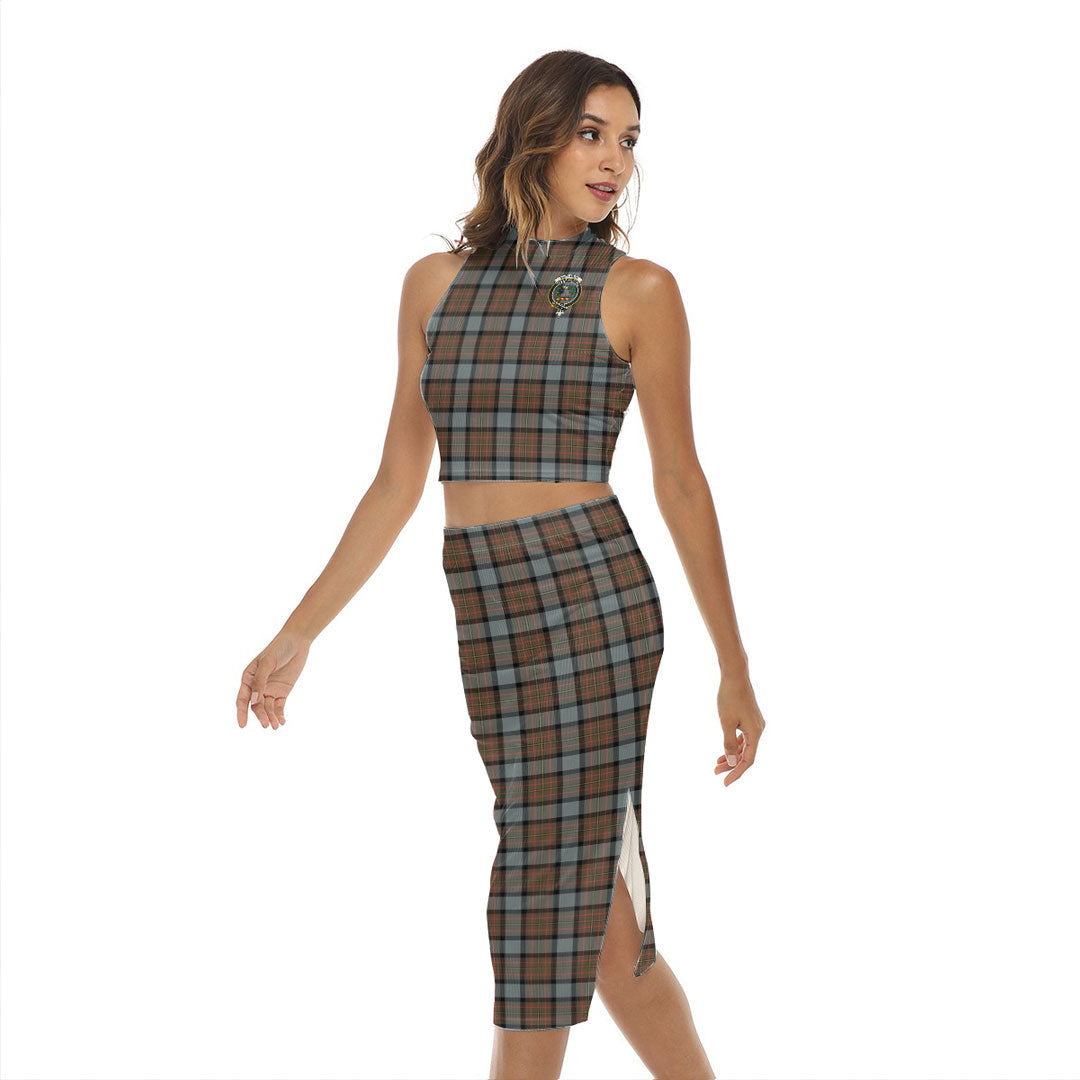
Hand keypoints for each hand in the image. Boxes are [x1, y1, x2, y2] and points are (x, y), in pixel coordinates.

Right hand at [236, 631, 310, 729]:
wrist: (297, 642)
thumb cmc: (278, 649)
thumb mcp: (267, 664)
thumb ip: (260, 682)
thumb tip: (253, 701)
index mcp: (248, 678)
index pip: (243, 698)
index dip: (241, 712)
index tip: (242, 725)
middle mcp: (257, 686)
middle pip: (256, 705)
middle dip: (260, 715)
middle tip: (266, 725)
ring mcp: (269, 689)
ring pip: (268, 708)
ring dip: (271, 717)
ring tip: (276, 726)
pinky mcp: (282, 692)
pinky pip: (279, 706)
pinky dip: (279, 714)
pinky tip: (282, 722)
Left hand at [714, 670, 764, 785]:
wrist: (735, 675)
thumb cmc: (729, 697)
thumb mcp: (726, 722)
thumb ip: (729, 743)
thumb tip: (732, 763)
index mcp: (755, 732)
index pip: (748, 760)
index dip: (736, 772)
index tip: (724, 782)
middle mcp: (759, 729)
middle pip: (747, 754)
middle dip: (732, 765)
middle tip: (716, 773)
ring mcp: (755, 724)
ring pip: (745, 746)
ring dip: (732, 756)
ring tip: (717, 764)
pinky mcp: (750, 719)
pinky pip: (744, 738)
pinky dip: (735, 745)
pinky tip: (725, 751)